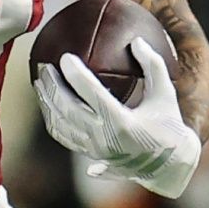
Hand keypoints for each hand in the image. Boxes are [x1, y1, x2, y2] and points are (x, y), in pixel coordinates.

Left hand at [35, 37, 201, 197]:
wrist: (168, 167)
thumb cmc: (168, 126)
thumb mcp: (165, 94)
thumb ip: (153, 65)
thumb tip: (136, 40)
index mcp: (122, 123)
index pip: (92, 94)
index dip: (76, 75)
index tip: (65, 57)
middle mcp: (105, 138)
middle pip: (68, 109)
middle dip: (52, 87)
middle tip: (45, 67)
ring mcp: (94, 149)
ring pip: (61, 125)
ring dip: (47, 103)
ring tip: (40, 82)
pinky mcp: (90, 154)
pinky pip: (63, 136)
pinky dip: (52, 118)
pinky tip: (47, 104)